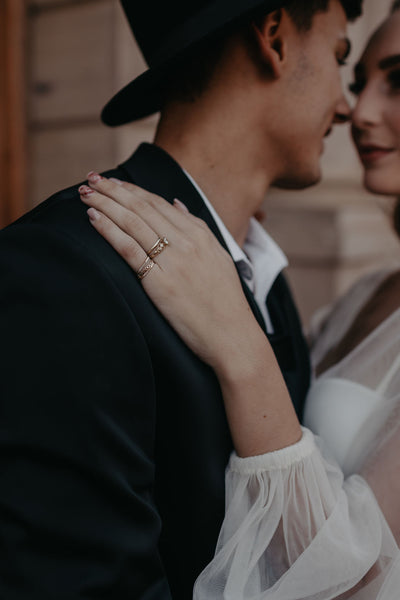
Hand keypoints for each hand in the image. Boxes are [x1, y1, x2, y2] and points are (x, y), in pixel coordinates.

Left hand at [79, 173, 300, 455]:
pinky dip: (109, 230)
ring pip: (133, 222)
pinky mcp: (160, 282)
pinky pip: (129, 249)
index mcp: (201, 234)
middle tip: (91, 179)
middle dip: (113, 190)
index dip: (132, 189)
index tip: (113, 182)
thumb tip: (176, 203)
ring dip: (106, 203)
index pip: (159, 203)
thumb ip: (197, 228)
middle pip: (142, 207)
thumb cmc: (225, 302)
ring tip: (85, 193)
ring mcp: (173, 261)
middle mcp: (187, 242)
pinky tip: (93, 218)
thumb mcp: (218, 257)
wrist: (232, 336)